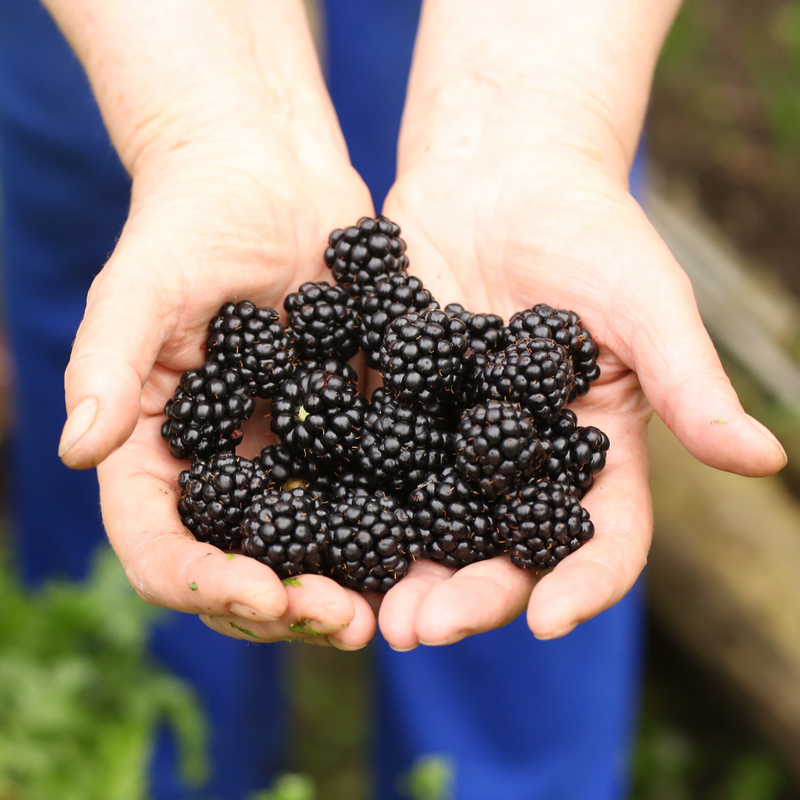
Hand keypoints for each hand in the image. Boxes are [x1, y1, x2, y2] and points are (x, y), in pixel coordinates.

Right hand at [60, 128, 379, 646]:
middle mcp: (226, 464)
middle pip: (245, 564)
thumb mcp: (142, 284)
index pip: (164, 545)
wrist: (271, 175)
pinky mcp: (349, 425)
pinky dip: (394, 524)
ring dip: (347, 585)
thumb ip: (107, 364)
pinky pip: (370, 487)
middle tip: (352, 623)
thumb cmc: (191, 216)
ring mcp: (291, 450)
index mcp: (163, 448)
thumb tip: (74, 449)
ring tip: (392, 607)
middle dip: (289, 605)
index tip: (266, 595)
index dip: (208, 583)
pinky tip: (433, 543)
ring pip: (313, 545)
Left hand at [376, 142, 786, 648]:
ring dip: (399, 567)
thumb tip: (765, 461)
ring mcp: (447, 433)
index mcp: (585, 447)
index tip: (549, 620)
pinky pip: (367, 454)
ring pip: (427, 517)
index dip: (581, 582)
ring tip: (368, 613)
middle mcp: (515, 456)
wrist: (501, 173)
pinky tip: (317, 530)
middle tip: (424, 631)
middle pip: (498, 544)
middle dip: (469, 591)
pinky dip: (345, 494)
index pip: (596, 534)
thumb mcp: (646, 304)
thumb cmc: (589, 231)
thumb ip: (691, 383)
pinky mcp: (391, 400)